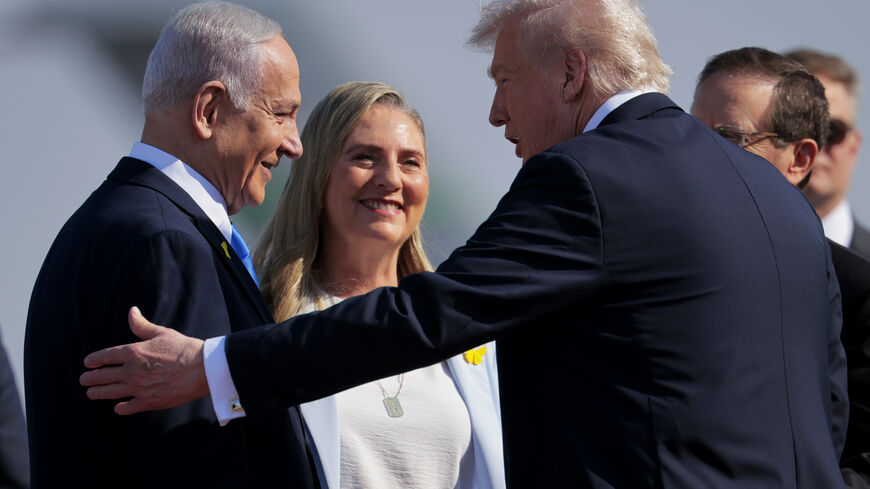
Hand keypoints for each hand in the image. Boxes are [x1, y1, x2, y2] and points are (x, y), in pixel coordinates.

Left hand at [80, 306, 208, 414]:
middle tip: (83, 380)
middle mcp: (131, 371)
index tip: (87, 363)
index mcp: (133, 352)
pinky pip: (128, 407)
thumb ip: (142, 325)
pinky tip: (117, 407)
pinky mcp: (149, 401)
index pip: (105, 356)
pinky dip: (120, 407)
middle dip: (91, 378)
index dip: (94, 360)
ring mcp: (138, 388)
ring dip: (98, 393)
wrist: (202, 369)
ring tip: (90, 393)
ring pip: (111, 393)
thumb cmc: (183, 348)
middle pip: (104, 376)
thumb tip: (131, 311)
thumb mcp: (162, 332)